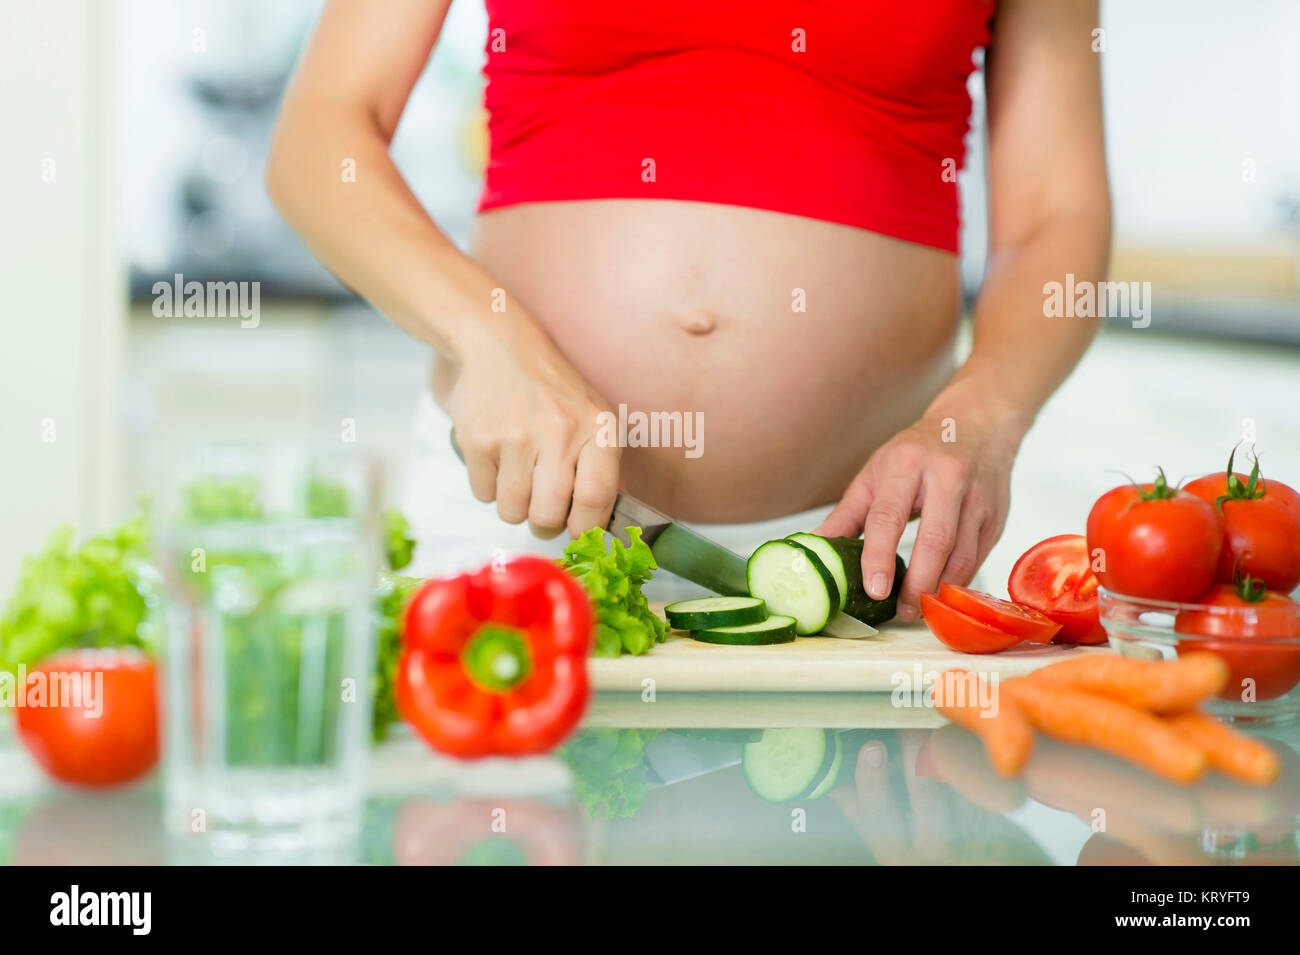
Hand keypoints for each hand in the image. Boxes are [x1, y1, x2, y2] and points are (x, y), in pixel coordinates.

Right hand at [440, 327, 619, 538]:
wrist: (501, 348)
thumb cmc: (554, 393)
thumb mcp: (594, 418)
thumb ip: (603, 468)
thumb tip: (607, 522)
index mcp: (598, 429)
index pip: (597, 498)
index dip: (585, 527)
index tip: (576, 531)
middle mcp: (560, 433)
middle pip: (549, 515)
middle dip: (544, 524)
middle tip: (542, 511)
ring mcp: (515, 437)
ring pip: (512, 511)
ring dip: (514, 505)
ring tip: (519, 475)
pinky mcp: (478, 440)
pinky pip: (483, 494)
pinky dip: (489, 487)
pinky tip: (497, 458)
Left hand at [815, 396, 1028, 619]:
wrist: (976, 423)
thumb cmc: (918, 451)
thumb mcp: (875, 473)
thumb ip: (847, 514)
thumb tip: (816, 546)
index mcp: (907, 464)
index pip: (889, 516)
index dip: (879, 557)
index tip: (875, 590)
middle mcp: (947, 477)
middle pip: (935, 541)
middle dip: (917, 584)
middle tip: (900, 611)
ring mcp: (978, 497)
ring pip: (962, 555)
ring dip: (939, 589)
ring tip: (918, 608)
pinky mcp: (996, 516)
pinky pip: (977, 558)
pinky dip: (958, 581)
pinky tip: (940, 592)